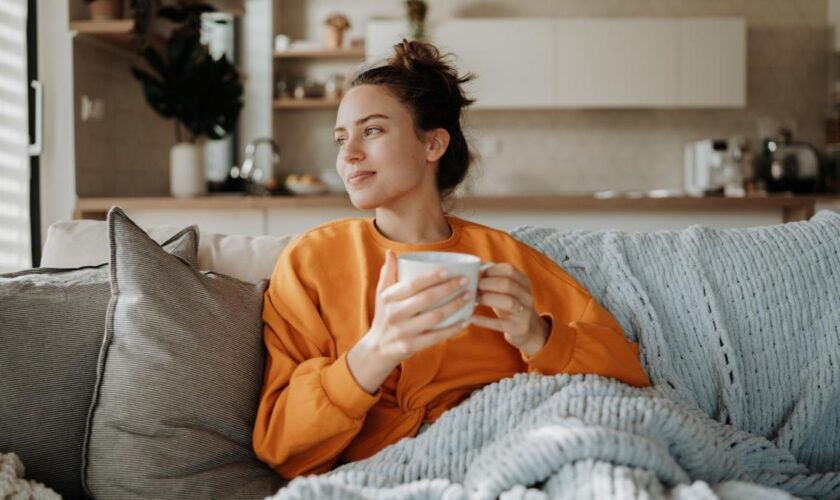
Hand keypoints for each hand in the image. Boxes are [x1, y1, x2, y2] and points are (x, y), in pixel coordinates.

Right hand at [347, 249, 471, 392]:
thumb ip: (387, 272)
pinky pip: (437, 337)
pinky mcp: (412, 346)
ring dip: (455, 306)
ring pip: (434, 317)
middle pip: (426, 299)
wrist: (377, 349)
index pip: (412, 285)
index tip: (448, 271)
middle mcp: (394, 314)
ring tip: (469, 296)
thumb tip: (392, 252)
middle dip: (448, 288)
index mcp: (388, 298)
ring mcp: (403, 332)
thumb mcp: (381, 294)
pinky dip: (453, 329)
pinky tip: (466, 321)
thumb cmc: (384, 315)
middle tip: (465, 281)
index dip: (431, 277)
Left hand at [470, 263, 549, 356]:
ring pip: (508, 302)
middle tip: (474, 287)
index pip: (509, 270)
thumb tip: (474, 270)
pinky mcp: (518, 328)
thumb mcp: (509, 290)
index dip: (492, 270)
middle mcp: (527, 296)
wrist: (529, 329)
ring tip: (475, 300)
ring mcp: (524, 313)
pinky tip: (472, 318)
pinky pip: (499, 324)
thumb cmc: (511, 304)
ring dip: (488, 299)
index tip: (479, 274)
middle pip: (507, 284)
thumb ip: (495, 279)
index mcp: (524, 283)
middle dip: (487, 284)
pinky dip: (484, 320)